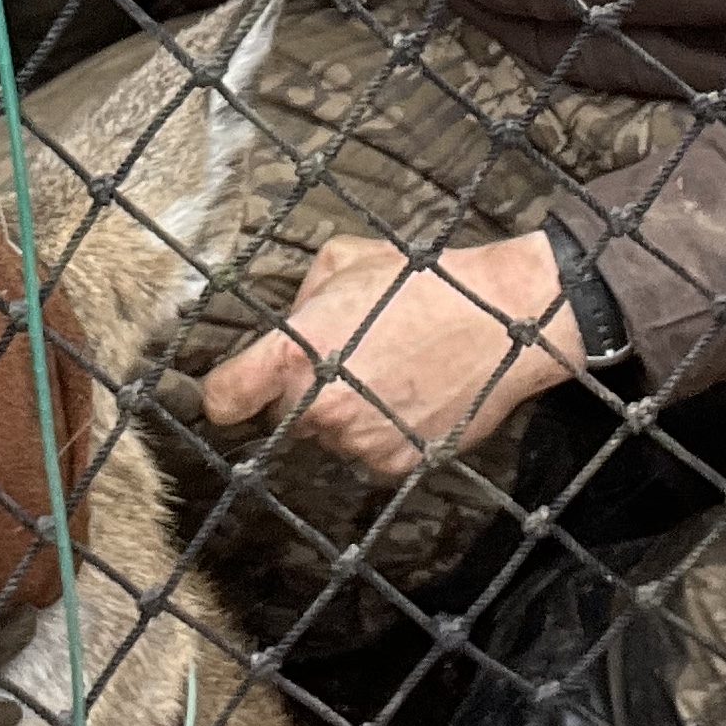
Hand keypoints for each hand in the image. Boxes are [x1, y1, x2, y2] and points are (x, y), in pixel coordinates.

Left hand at [198, 232, 579, 478]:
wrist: (500, 319)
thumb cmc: (421, 282)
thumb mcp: (344, 261)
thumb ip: (302, 299)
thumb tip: (292, 323)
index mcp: (293, 355)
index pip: (225, 398)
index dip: (226, 393)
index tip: (235, 389)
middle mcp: (318, 407)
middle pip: (282, 416)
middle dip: (301, 392)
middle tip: (345, 360)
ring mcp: (357, 441)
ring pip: (329, 434)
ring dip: (345, 411)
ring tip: (389, 371)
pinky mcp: (394, 464)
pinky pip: (369, 451)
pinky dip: (382, 430)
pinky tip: (410, 394)